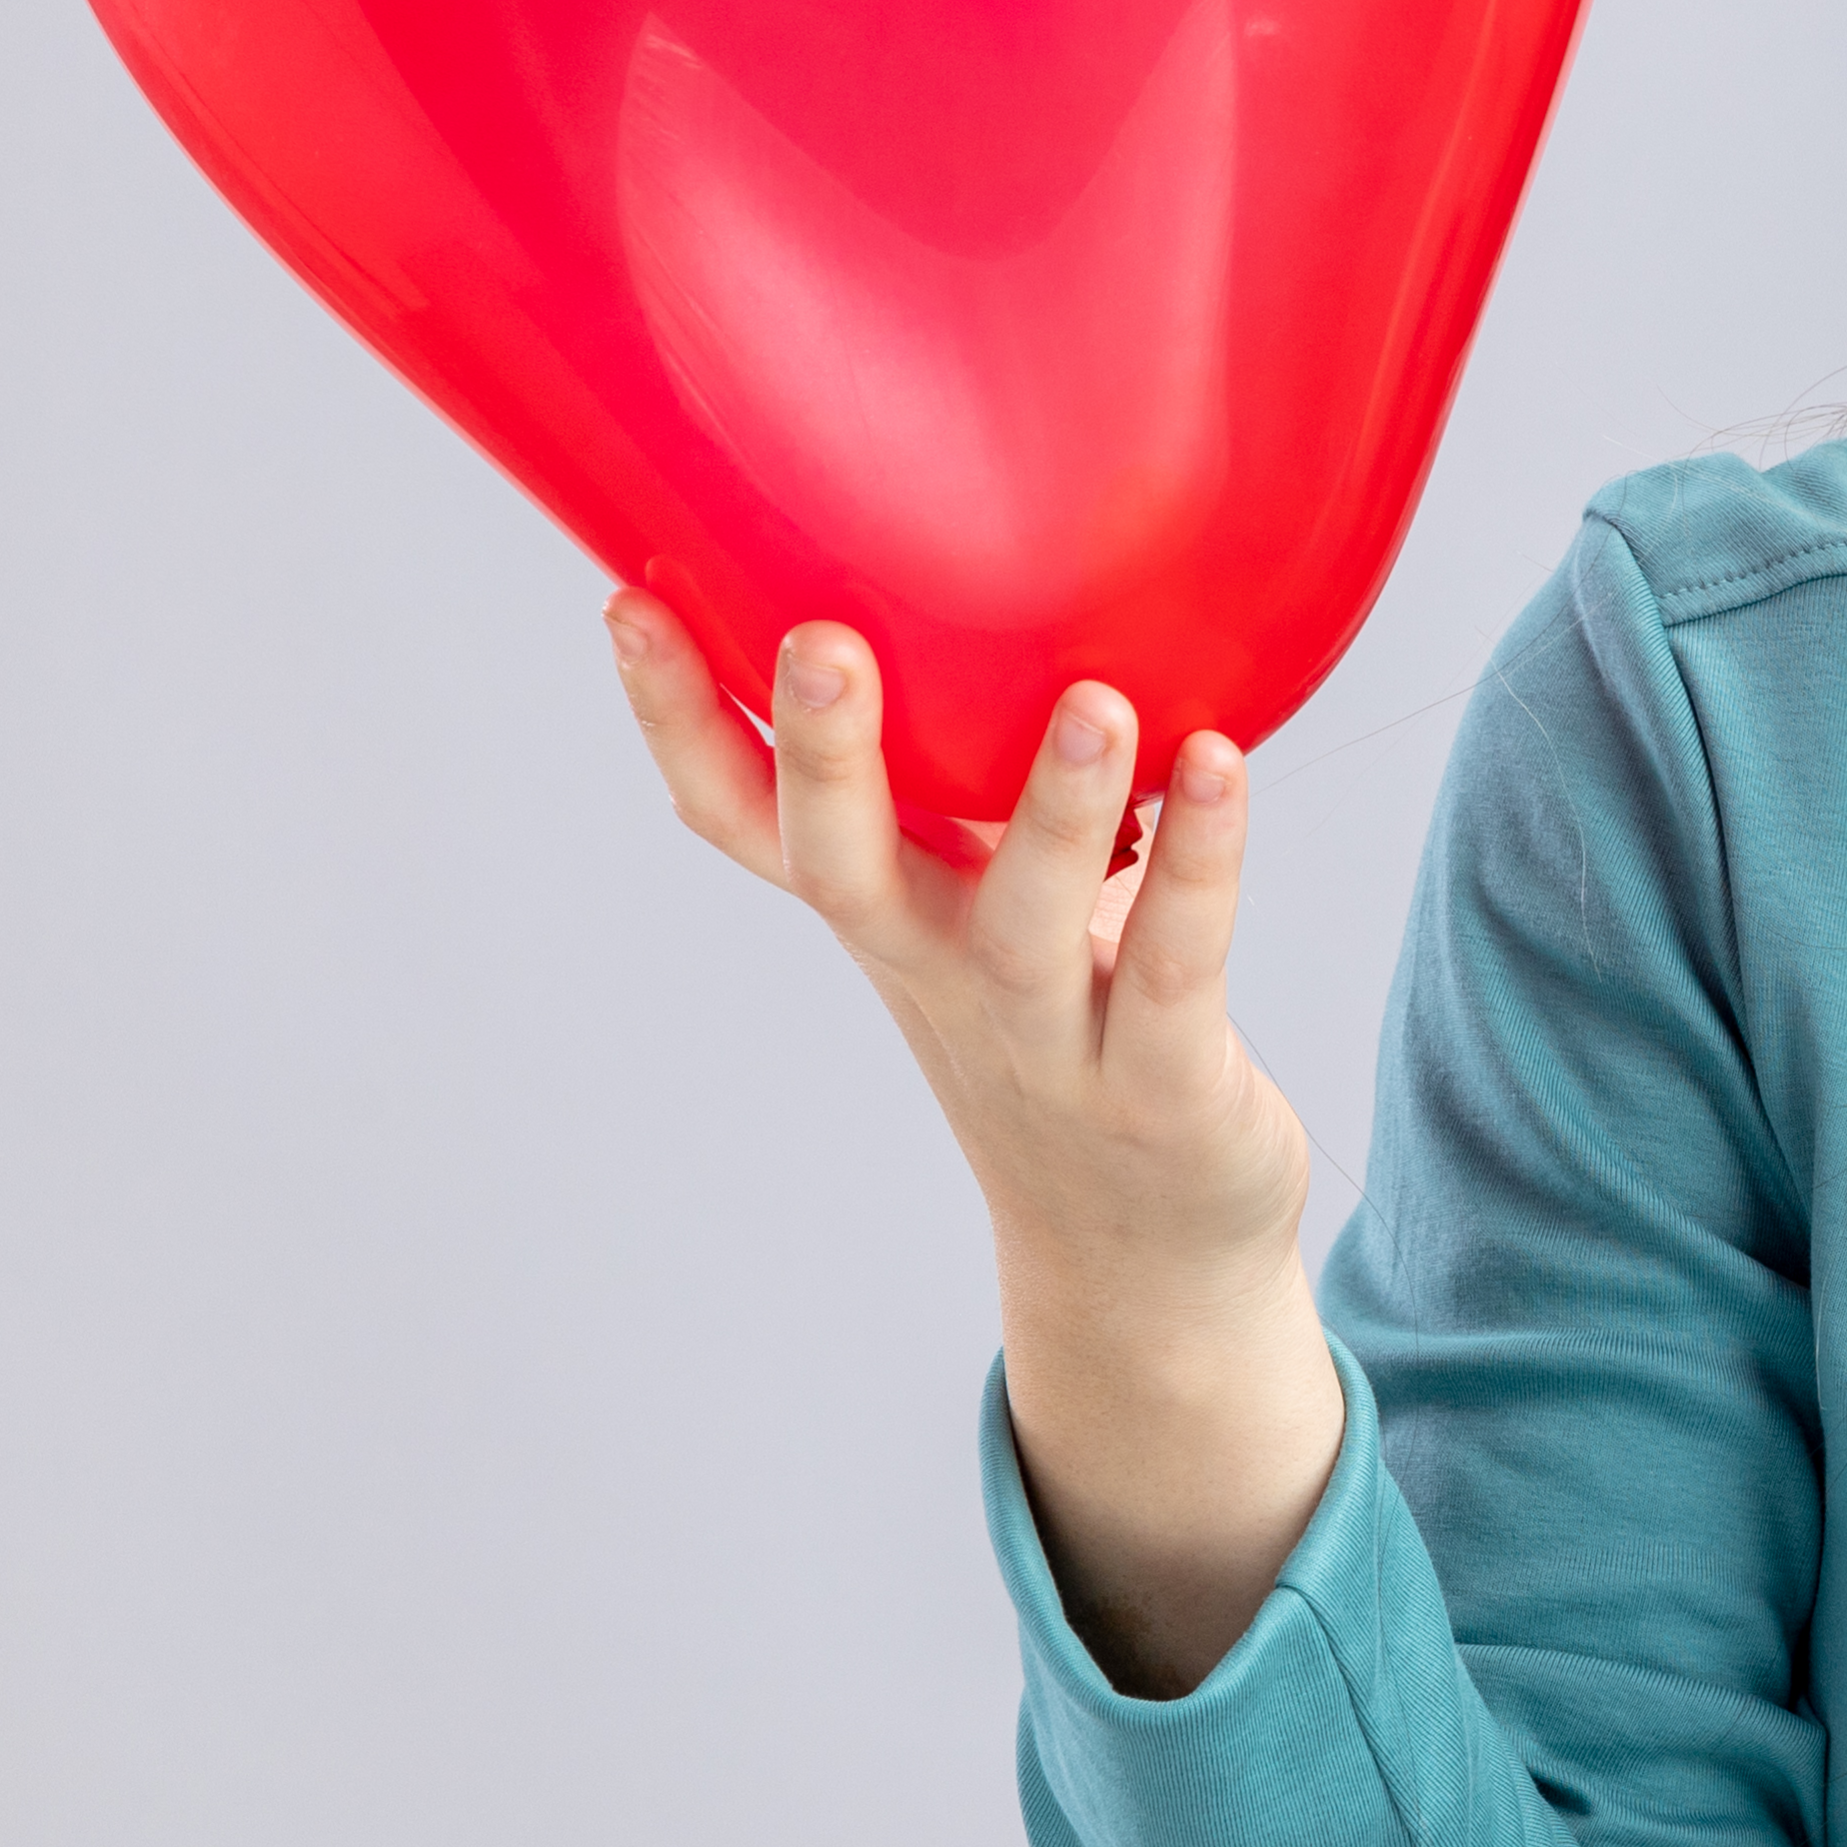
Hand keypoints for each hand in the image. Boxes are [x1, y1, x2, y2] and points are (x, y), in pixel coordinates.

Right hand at [608, 600, 1338, 1690]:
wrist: (1140, 1260)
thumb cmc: (1059, 1034)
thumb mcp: (975, 913)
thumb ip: (960, 787)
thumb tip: (961, 587)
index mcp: (886, 919)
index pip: (745, 822)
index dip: (679, 724)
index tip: (627, 601)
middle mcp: (940, 978)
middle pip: (849, 870)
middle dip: (826, 759)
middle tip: (819, 641)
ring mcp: (1047, 1043)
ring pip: (1026, 922)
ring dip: (1053, 811)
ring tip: (1093, 701)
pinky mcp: (1161, 1088)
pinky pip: (1175, 965)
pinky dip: (1201, 866)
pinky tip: (1219, 764)